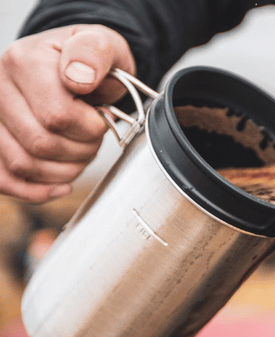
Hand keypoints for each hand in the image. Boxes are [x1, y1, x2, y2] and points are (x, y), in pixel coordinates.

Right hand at [0, 24, 135, 201]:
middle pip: (40, 144)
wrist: (75, 69)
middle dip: (80, 151)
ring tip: (81, 154)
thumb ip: (94, 54)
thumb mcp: (102, 46)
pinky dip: (35, 191)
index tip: (102, 120)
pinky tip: (61, 187)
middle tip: (94, 140)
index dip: (89, 129)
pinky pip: (3, 178)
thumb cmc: (90, 63)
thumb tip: (79, 77)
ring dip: (65, 171)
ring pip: (23, 164)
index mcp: (24, 61)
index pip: (56, 115)